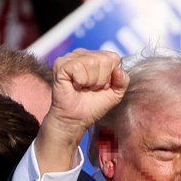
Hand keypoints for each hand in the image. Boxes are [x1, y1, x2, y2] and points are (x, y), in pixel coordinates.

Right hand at [35, 48, 128, 172]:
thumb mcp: (112, 97)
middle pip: (106, 58)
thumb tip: (120, 69)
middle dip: (103, 80)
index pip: (113, 57)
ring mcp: (68, 60)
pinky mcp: (59, 68)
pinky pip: (79, 68)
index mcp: (93, 60)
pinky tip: (75, 88)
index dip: (111, 76)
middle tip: (91, 92)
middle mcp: (80, 56)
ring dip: (93, 82)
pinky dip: (82, 81)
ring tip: (83, 91)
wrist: (73, 124)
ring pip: (94, 62)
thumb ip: (121, 82)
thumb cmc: (90, 111)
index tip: (101, 89)